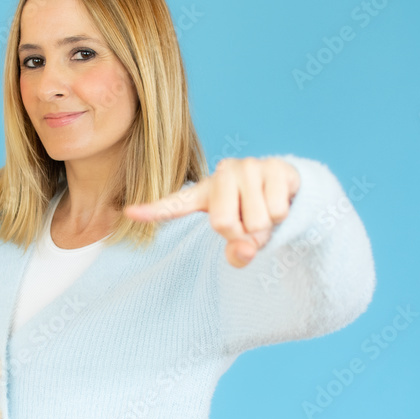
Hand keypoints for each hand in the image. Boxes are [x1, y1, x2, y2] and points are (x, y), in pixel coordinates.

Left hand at [123, 157, 300, 267]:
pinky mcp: (274, 166)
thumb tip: (245, 250)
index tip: (129, 213)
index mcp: (204, 193)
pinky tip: (278, 200)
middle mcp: (222, 174)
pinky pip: (276, 211)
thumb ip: (237, 252)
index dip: (153, 211)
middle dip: (241, 236)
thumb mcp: (240, 237)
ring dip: (265, 228)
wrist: (290, 187)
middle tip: (249, 227)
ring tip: (265, 212)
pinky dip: (281, 217)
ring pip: (255, 221)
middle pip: (222, 224)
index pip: (174, 205)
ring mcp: (248, 167)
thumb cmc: (254, 214)